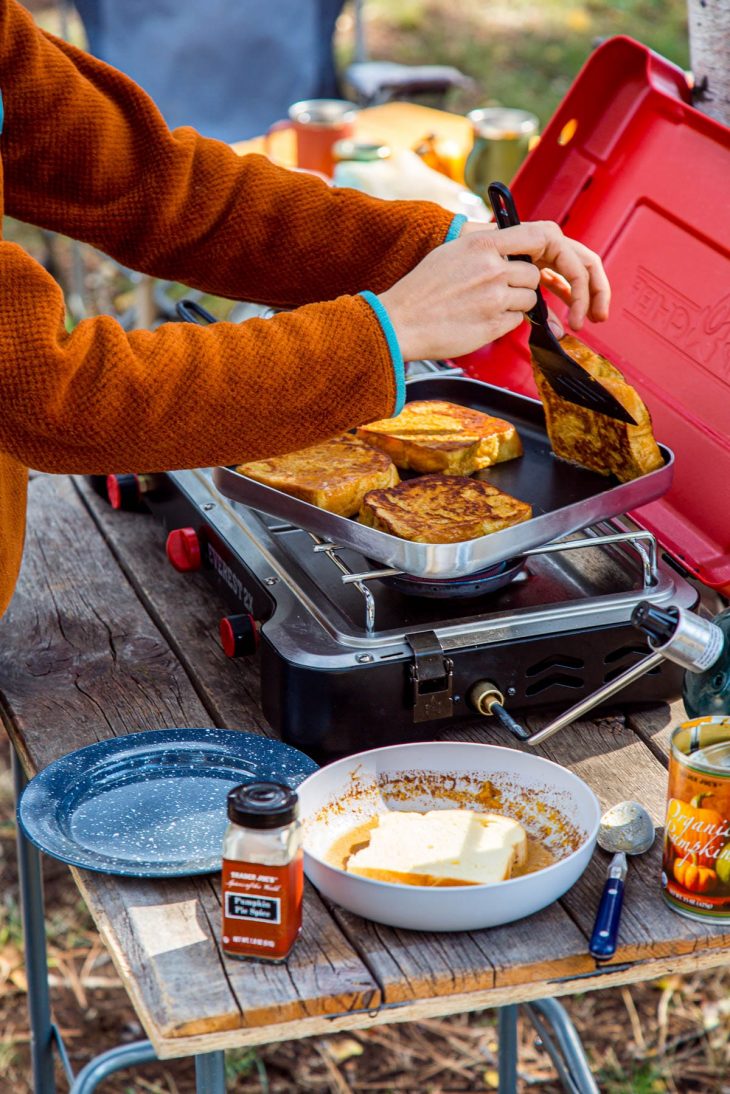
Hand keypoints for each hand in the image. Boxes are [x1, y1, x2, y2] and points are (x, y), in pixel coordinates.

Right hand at [378, 221, 608, 361]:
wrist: (400, 322)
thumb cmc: (421, 289)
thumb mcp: (452, 252)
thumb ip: (485, 247)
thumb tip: (511, 247)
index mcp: (482, 244)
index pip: (538, 236)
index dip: (545, 249)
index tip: (541, 258)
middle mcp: (492, 268)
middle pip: (532, 275)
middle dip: (521, 285)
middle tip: (495, 292)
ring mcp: (494, 297)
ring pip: (528, 300)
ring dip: (513, 306)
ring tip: (481, 307)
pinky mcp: (493, 324)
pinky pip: (517, 322)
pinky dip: (504, 323)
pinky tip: (479, 320)